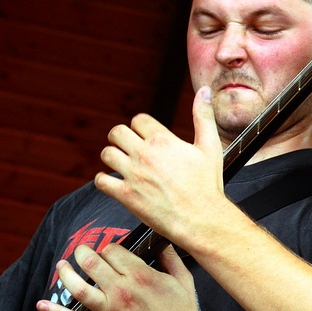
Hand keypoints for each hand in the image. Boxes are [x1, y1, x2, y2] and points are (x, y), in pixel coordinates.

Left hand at [37, 243, 212, 310]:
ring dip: (65, 274)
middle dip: (82, 252)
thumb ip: (170, 257)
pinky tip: (43, 305)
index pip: (112, 250)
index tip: (109, 251)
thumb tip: (162, 241)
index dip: (108, 248)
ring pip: (77, 287)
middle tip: (81, 252)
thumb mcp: (183, 280)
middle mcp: (122, 291)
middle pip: (91, 262)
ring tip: (62, 266)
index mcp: (140, 275)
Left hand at [96, 86, 225, 246]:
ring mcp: (133, 175)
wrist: (202, 219)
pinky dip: (104, 180)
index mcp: (163, 140)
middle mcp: (144, 154)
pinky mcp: (126, 196)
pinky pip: (101, 181)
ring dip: (112, 156)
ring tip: (120, 163)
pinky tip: (113, 182)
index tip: (144, 136)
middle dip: (120, 137)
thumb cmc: (208, 185)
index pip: (138, 120)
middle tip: (126, 146)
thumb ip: (203, 117)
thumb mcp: (210, 147)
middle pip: (117, 132)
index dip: (141, 127)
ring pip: (107, 154)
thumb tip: (204, 91)